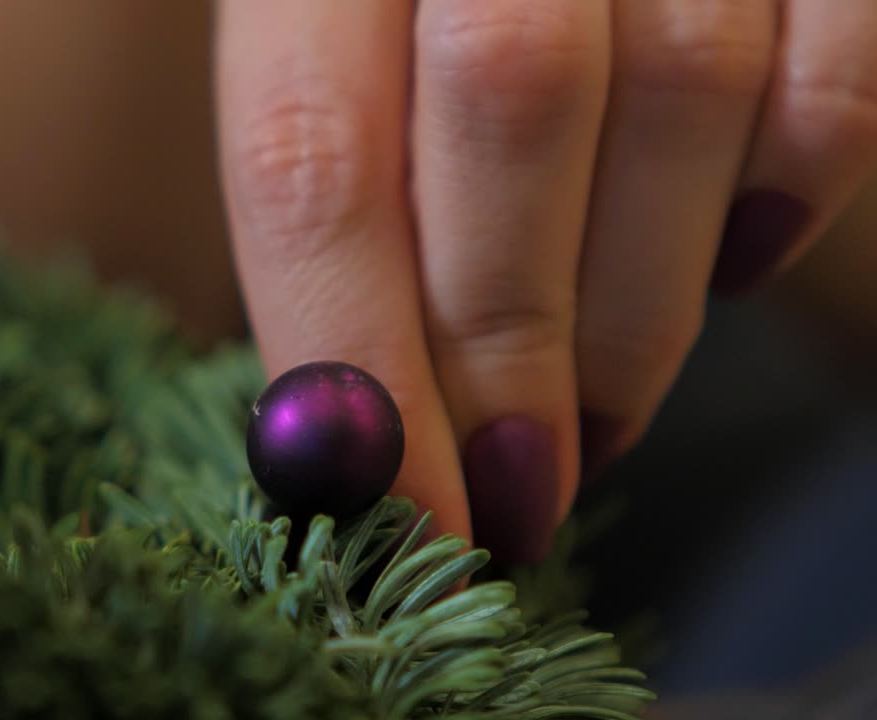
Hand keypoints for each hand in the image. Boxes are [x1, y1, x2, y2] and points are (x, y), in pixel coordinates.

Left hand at [215, 1, 876, 560]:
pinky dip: (797, 179)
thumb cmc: (391, 14)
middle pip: (505, 104)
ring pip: (683, 83)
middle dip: (513, 344)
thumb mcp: (309, 60)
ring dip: (643, 305)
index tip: (409, 515)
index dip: (358, 360)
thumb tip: (344, 435)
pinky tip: (741, 259)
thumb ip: (318, 201)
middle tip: (522, 490)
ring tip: (603, 413)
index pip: (310, 155)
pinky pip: (836, 58)